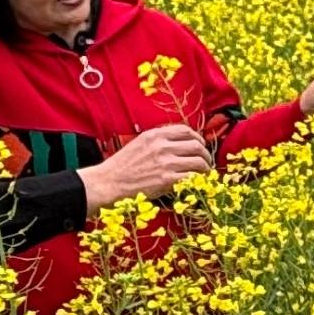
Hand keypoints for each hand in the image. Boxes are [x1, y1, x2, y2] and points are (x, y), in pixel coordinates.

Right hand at [82, 123, 212, 210]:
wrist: (108, 183)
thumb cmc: (121, 166)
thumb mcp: (139, 144)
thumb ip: (158, 141)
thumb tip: (178, 144)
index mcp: (155, 135)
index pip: (186, 130)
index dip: (198, 138)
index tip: (200, 146)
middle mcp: (162, 146)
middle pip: (196, 145)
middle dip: (205, 154)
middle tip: (206, 162)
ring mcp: (165, 163)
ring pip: (198, 161)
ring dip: (205, 168)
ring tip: (203, 174)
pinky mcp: (166, 180)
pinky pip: (191, 177)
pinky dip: (197, 180)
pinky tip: (196, 184)